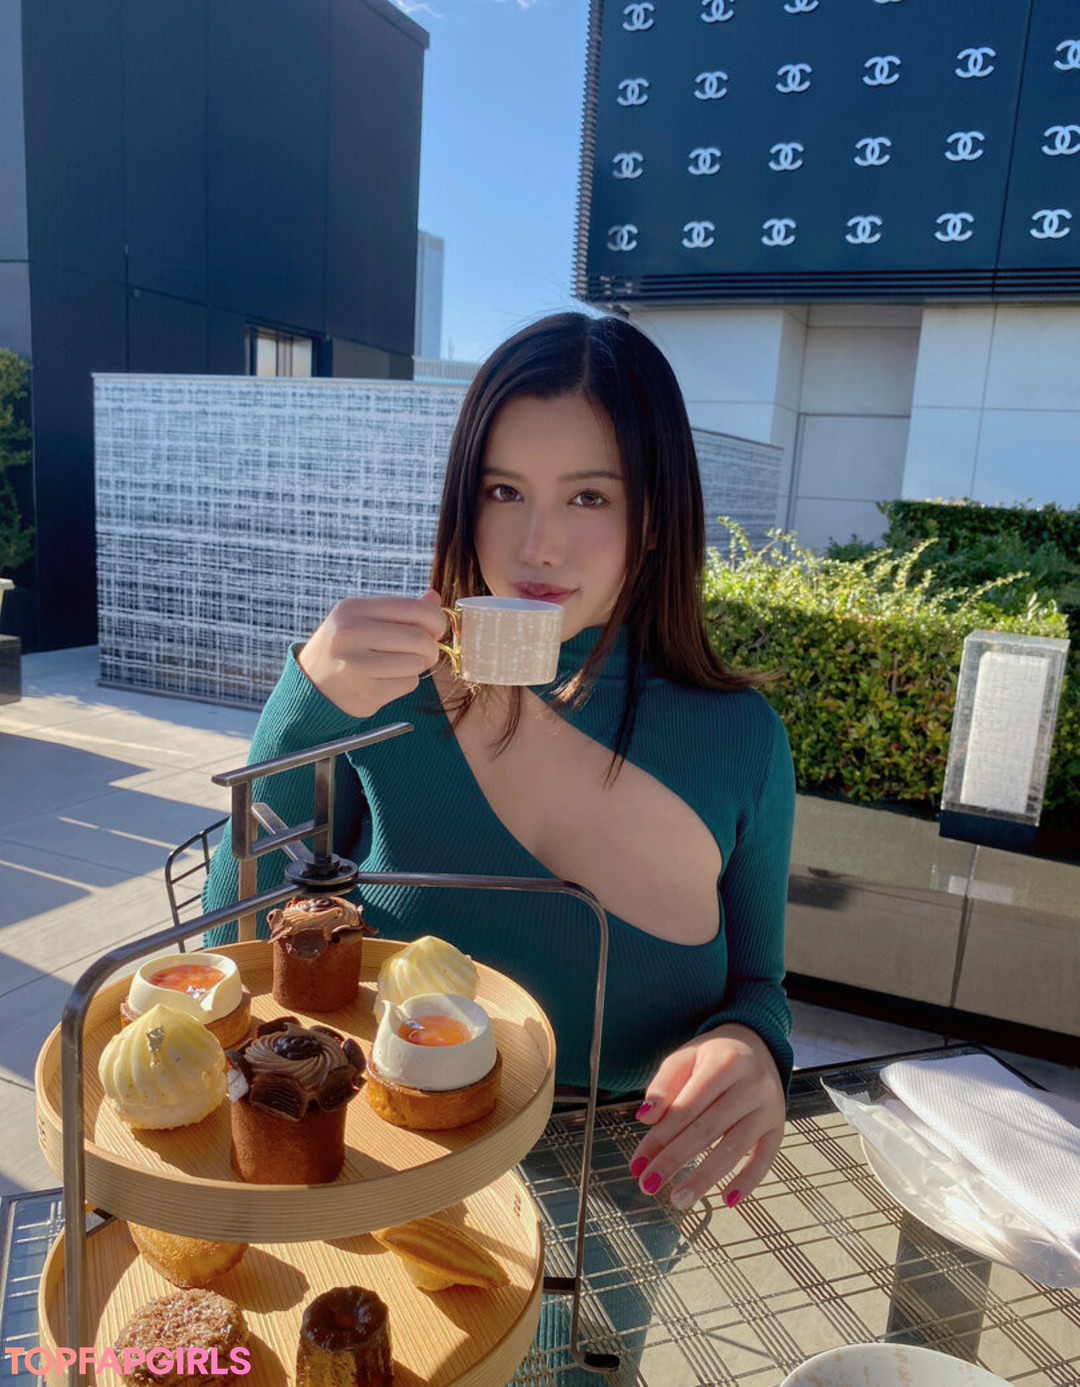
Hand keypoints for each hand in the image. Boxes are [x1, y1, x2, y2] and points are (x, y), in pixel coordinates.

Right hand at [298, 589, 447, 717]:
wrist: (310, 686)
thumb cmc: (344, 649)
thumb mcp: (362, 620)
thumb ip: (398, 610)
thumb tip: (433, 597)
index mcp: (352, 609)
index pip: (410, 607)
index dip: (435, 618)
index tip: (437, 629)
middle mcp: (351, 634)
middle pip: (418, 638)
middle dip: (431, 647)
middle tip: (425, 652)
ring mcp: (356, 665)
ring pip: (416, 663)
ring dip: (418, 666)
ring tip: (401, 665)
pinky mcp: (365, 693)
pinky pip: (407, 685)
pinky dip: (405, 683)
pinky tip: (387, 680)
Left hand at [628, 1023, 784, 1210]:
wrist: (755, 1046)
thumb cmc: (712, 1057)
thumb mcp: (685, 1058)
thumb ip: (663, 1085)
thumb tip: (645, 1118)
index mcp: (724, 1063)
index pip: (686, 1107)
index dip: (659, 1138)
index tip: (638, 1164)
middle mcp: (751, 1084)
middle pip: (707, 1129)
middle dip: (674, 1160)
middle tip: (649, 1184)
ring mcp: (768, 1107)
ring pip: (734, 1148)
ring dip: (704, 1178)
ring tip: (679, 1199)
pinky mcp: (778, 1127)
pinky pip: (766, 1159)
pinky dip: (748, 1181)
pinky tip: (727, 1200)